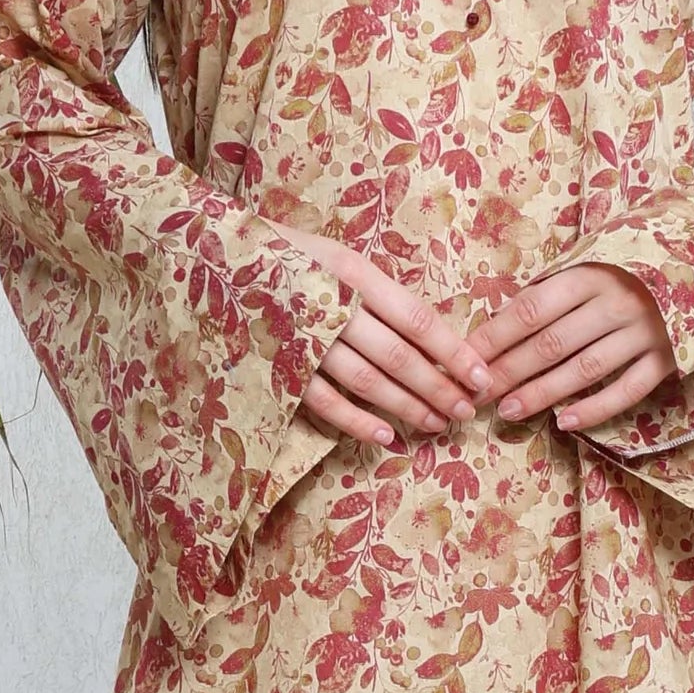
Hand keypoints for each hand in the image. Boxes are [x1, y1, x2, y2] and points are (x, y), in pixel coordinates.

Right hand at [276, 225, 492, 446]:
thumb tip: (428, 333)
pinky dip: (356, 422)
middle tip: (466, 409)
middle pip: (397, 356)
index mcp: (350, 273)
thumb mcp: (335, 256)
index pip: (415, 319)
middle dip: (438, 387)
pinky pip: (323, 402)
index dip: (452, 351)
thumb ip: (376, 291)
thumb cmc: (286, 256)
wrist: (212, 258)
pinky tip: (385, 435)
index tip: (481, 375)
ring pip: (366, 382)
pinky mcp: (279, 367)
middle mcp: (330, 307)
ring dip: (407, 406)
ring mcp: (303, 341)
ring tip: (438, 423)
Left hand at [471, 261, 672, 434]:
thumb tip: (501, 319)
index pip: (531, 310)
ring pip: (584, 370)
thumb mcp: (593, 261)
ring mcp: (645, 332)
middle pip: (551, 344)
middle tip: (475, 396)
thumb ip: (553, 288)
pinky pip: (626, 391)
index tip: (466, 360)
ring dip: (542, 393)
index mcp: (592, 273)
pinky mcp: (667, 358)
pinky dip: (594, 409)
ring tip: (509, 411)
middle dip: (508, 372)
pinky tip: (564, 423)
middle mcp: (617, 302)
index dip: (495, 337)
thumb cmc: (632, 264)